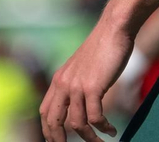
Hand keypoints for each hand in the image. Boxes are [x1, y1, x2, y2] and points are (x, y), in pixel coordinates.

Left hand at [40, 21, 132, 141]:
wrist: (114, 28)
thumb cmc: (103, 46)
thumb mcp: (82, 67)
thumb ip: (76, 82)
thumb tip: (80, 101)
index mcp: (58, 80)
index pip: (45, 113)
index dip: (49, 131)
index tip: (58, 141)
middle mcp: (63, 84)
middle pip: (53, 123)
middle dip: (60, 141)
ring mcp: (77, 86)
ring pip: (76, 124)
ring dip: (90, 138)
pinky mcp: (93, 87)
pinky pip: (95, 117)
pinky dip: (103, 128)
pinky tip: (111, 130)